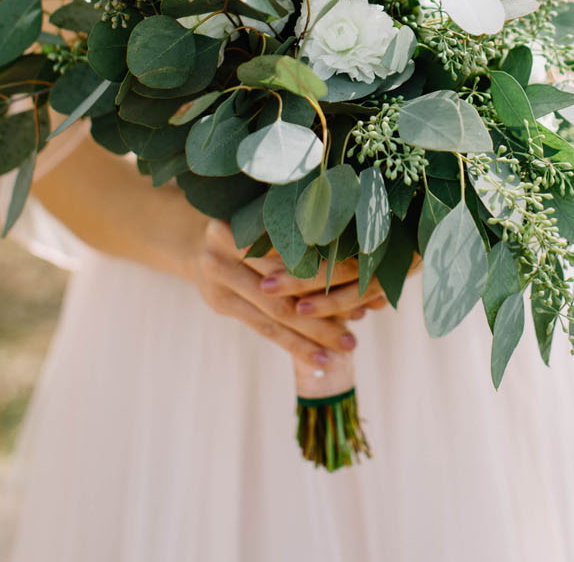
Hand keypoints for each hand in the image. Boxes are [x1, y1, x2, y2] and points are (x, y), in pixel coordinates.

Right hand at [192, 221, 378, 370]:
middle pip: (287, 284)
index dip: (332, 266)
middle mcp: (225, 246)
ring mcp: (218, 276)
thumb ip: (315, 235)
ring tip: (348, 347)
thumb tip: (373, 260)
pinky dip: (294, 343)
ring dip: (315, 332)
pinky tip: (319, 357)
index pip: (296, 248)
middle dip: (327, 306)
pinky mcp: (220, 303)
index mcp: (247, 217)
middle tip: (365, 318)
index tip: (367, 280)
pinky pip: (263, 328)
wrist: (201, 241)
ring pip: (276, 313)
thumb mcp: (282, 219)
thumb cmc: (261, 225)